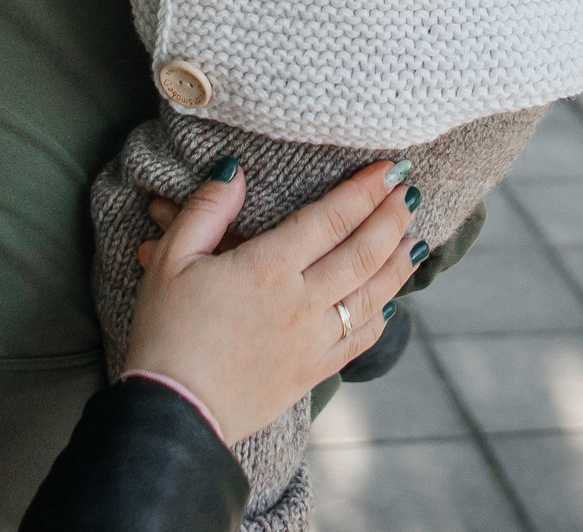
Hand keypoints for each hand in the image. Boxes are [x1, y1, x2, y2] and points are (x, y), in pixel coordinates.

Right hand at [125, 161, 418, 442]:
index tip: (390, 169)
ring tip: (416, 240)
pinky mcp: (312, 372)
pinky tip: (392, 304)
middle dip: (392, 219)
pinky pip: (359, 342)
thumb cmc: (166, 333)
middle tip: (411, 194)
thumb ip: (206, 210)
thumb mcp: (171, 260)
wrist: (174, 413)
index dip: (365, 190)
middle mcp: (301, 302)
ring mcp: (312, 341)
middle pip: (362, 252)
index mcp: (268, 268)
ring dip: (398, 264)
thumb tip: (234, 170)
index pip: (331, 218)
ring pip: (371, 296)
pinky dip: (382, 319)